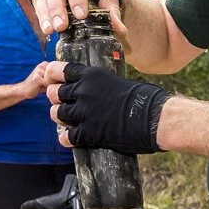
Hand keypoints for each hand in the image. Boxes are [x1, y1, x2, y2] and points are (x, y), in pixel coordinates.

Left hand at [51, 62, 173, 154]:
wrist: (155, 119)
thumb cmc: (146, 98)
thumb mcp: (119, 81)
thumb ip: (101, 84)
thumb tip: (97, 88)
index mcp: (91, 76)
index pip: (57, 70)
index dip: (52, 76)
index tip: (54, 80)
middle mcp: (84, 92)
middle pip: (53, 93)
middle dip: (56, 98)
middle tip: (64, 103)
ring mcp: (84, 114)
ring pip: (56, 114)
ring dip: (60, 117)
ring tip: (67, 120)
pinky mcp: (89, 134)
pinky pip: (67, 136)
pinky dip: (67, 138)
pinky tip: (71, 138)